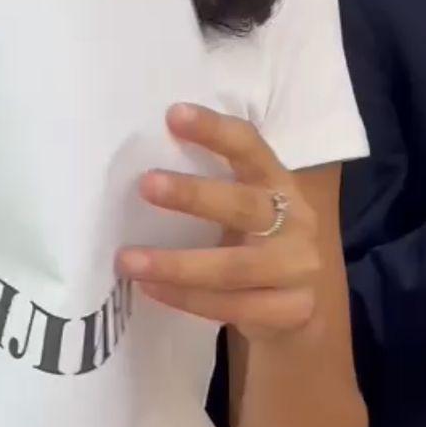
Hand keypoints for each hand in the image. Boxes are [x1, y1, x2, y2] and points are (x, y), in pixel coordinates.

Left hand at [117, 104, 321, 342]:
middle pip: (243, 206)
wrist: (297, 306)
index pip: (250, 147)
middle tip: (145, 184)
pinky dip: (186, 298)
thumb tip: (136, 168)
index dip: (215, 131)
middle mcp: (296, 220)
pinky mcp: (292, 310)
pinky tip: (151, 288)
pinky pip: (231, 307)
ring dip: (176, 264)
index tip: (173, 115)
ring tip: (127, 259)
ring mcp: (298, 268)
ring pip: (233, 267)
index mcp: (280, 182)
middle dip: (193, 195)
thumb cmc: (254, 242)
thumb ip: (212, 186)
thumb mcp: (243, 208)